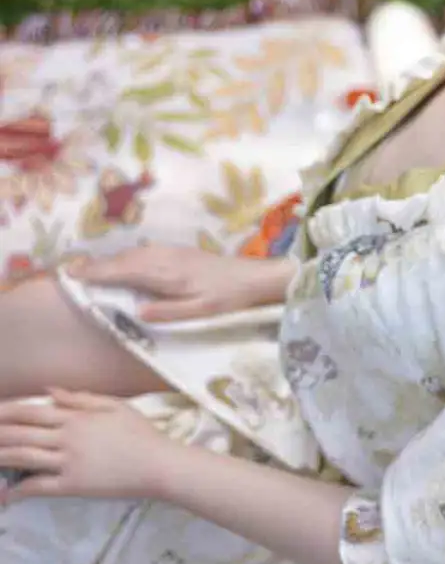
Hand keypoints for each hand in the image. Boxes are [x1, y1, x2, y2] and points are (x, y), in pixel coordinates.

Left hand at [0, 390, 171, 502]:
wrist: (158, 465)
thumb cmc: (142, 434)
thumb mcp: (115, 406)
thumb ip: (81, 398)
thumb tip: (49, 391)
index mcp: (76, 417)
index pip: (32, 411)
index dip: (7, 411)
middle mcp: (67, 437)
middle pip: (20, 433)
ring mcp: (68, 462)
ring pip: (23, 457)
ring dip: (0, 456)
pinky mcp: (72, 486)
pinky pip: (38, 486)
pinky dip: (18, 490)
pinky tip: (6, 494)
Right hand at [63, 243, 286, 321]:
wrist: (252, 277)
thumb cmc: (227, 298)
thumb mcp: (200, 311)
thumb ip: (168, 312)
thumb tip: (136, 311)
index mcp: (168, 274)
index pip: (124, 271)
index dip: (98, 273)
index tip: (74, 275)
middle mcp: (166, 258)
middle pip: (124, 260)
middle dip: (97, 265)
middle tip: (72, 272)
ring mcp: (172, 252)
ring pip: (133, 254)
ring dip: (110, 260)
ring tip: (89, 268)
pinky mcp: (178, 252)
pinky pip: (144, 252)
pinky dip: (126, 257)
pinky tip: (122, 263)